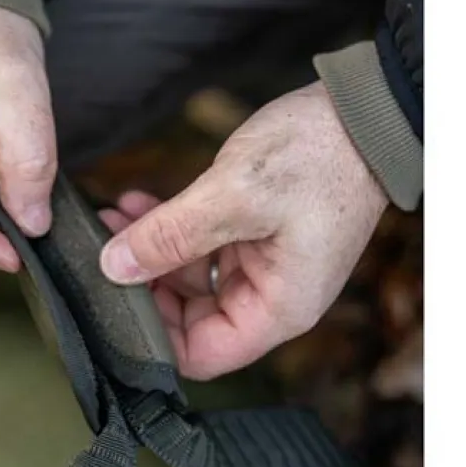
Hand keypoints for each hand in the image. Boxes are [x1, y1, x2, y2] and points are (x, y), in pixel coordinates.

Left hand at [98, 81, 387, 379]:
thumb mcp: (234, 196)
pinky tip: (136, 204)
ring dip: (148, 251)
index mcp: (277, 307)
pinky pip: (198, 244)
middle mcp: (269, 295)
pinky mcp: (251, 235)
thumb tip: (115, 267)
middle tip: (103, 253)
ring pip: (186, 277)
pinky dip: (168, 228)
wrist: (362, 111)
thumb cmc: (319, 156)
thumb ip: (171, 236)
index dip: (153, 336)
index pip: (202, 355)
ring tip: (110, 221)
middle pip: (188, 317)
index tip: (114, 300)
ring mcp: (260, 264)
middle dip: (142, 286)